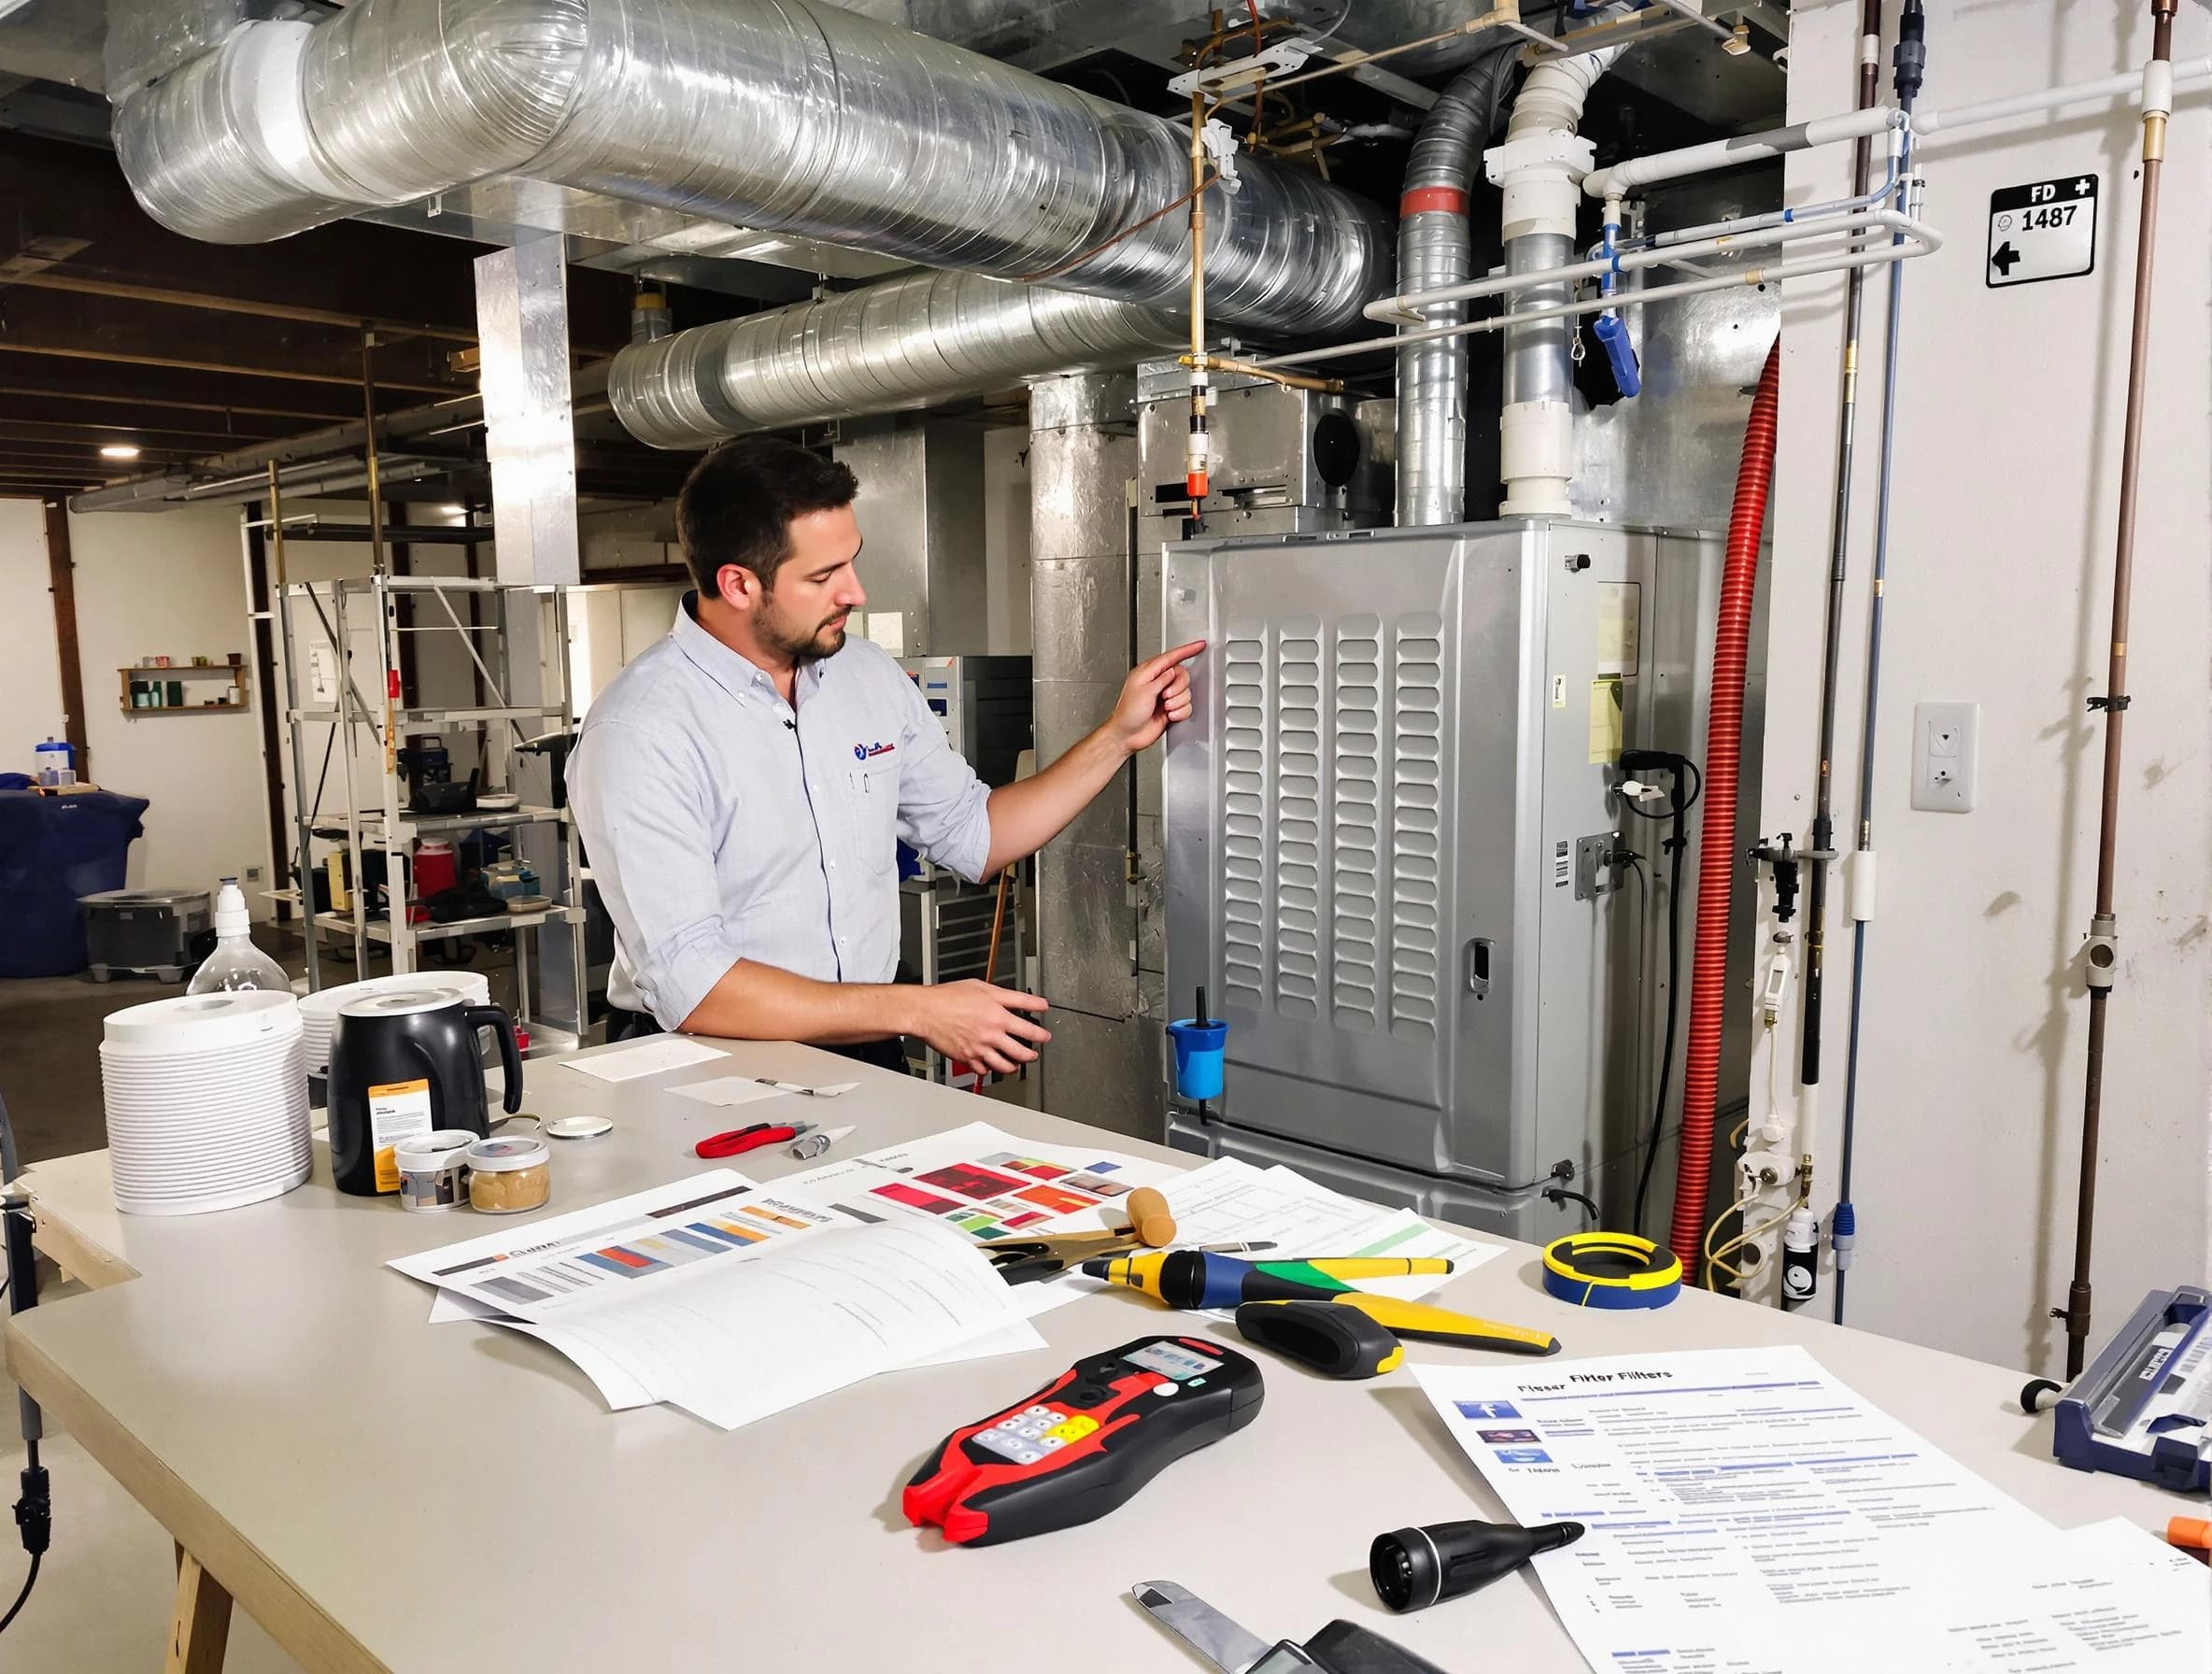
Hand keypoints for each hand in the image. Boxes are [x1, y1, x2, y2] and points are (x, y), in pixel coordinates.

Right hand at [911, 980, 1051, 1074]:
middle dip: (1032, 1055)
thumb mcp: (985, 987)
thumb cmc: (950, 997)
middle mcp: (991, 1035)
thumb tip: (1033, 1001)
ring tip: (1016, 1063)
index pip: (1029, 1028)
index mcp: (998, 1016)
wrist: (926, 1011)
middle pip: (1021, 1052)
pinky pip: (984, 1070)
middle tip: (1034, 1053)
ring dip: (1014, 1066)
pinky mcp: (967, 1058)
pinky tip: (991, 1064)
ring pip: (1005, 1066)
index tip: (1045, 1035)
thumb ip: (1011, 996)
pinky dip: (990, 1069)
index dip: (1041, 1033)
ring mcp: (979, 1049)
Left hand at [1110, 639, 1203, 754]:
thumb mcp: (1144, 691)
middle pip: (1182, 675)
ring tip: (1165, 707)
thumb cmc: (1128, 714)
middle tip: (1166, 696)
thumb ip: (1162, 678)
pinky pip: (1186, 706)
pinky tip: (1169, 715)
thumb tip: (1174, 671)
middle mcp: (1158, 682)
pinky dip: (1180, 712)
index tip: (1200, 645)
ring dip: (1178, 702)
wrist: (1127, 735)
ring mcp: (1165, 696)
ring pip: (1186, 692)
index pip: (1171, 657)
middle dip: (1178, 687)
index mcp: (1148, 673)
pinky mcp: (1171, 708)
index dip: (1187, 650)